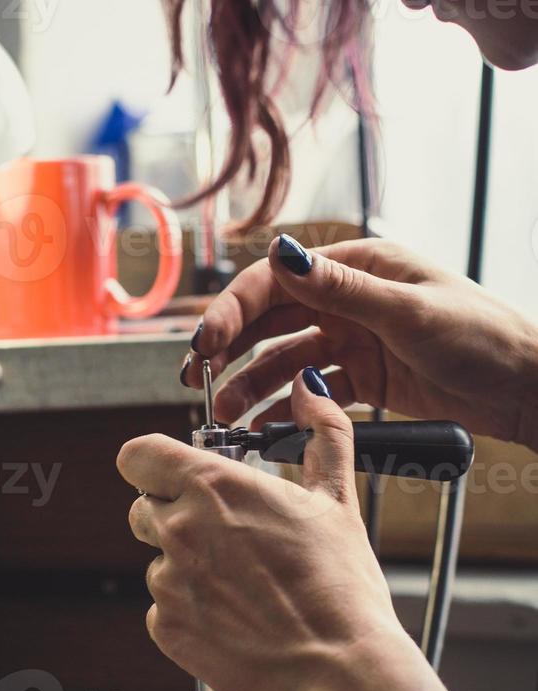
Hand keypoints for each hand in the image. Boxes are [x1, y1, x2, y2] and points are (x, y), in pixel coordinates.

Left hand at [117, 370, 407, 690]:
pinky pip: (161, 608)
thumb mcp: (337, 500)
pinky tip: (232, 618)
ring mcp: (167, 580)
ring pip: (157, 560)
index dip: (153, 463)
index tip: (173, 475)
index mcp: (213, 485)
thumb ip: (323, 434)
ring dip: (185, 568)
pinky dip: (188, 611)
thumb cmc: (340, 588)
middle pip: (142, 507)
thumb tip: (313, 389)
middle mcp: (179, 528)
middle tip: (225, 539)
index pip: (137, 455)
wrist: (338, 669)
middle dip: (173, 516)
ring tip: (241, 587)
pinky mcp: (165, 626)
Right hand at [182, 236, 537, 450]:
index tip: (205, 342)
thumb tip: (281, 253)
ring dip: (253, 385)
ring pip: (286, 361)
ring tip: (226, 414)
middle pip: (271, 320)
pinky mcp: (363, 378)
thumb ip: (341, 289)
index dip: (233, 310)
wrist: (523, 388)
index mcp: (357, 267)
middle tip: (196, 379)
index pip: (277, 282)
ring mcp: (353, 340)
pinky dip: (288, 409)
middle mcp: (348, 300)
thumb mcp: (408, 311)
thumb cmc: (481, 336)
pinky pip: (312, 393)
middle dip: (229, 348)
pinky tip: (265, 427)